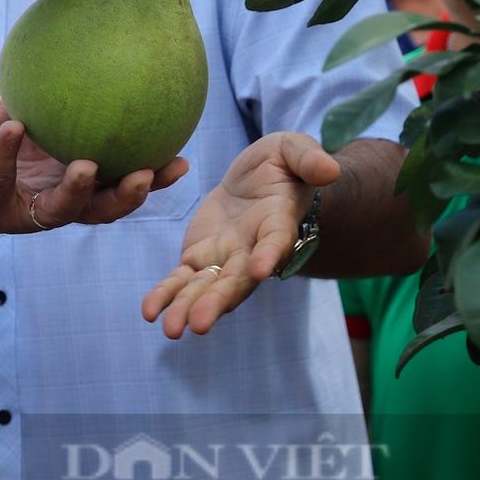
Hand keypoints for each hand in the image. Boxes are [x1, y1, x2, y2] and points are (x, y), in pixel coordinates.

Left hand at [0, 92, 187, 246]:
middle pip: (102, 208)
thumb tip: (80, 34)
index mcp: (70, 180)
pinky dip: (5, 155)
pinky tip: (13, 127)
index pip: (119, 183)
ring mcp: (20, 209)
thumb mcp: (19, 106)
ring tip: (87, 166)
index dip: (152, 177)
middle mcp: (53, 201)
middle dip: (129, 195)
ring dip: (76, 191)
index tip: (181, 159)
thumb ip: (50, 83)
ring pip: (58, 211)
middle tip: (148, 172)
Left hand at [142, 132, 340, 338]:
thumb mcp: (294, 150)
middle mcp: (252, 251)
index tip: (261, 269)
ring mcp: (225, 259)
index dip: (269, 254)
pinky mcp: (199, 257)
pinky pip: (181, 279)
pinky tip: (149, 312)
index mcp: (278, 224)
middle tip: (198, 324)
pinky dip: (166, 294)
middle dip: (217, 302)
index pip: (276, 242)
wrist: (257, 178)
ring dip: (188, 308)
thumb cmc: (281, 164)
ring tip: (171, 329)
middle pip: (236, 281)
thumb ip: (309, 159)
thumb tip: (331, 168)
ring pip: (206, 287)